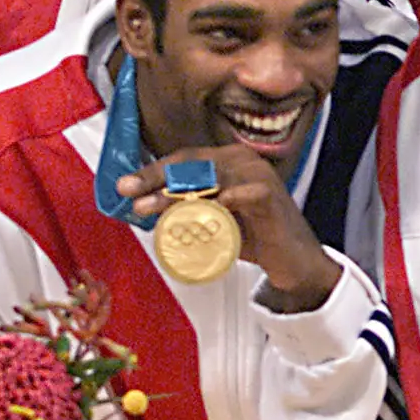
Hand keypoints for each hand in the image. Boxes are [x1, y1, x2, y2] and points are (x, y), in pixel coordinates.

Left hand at [116, 144, 342, 309]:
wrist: (293, 260)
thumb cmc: (253, 236)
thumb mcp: (211, 219)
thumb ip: (183, 208)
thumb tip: (143, 204)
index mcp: (229, 160)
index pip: (185, 159)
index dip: (153, 171)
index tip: (126, 185)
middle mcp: (244, 161)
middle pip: (193, 163)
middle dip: (156, 178)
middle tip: (130, 192)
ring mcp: (259, 176)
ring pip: (211, 177)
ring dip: (176, 193)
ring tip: (150, 207)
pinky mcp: (272, 196)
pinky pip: (245, 193)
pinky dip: (225, 200)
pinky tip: (205, 211)